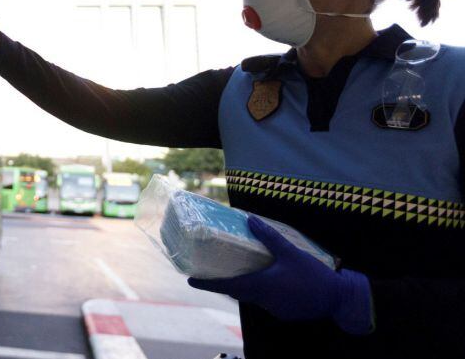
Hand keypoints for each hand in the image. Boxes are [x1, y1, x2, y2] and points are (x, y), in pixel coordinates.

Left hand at [188, 215, 372, 334]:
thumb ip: (269, 236)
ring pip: (251, 297)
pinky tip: (265, 280)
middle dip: (223, 284)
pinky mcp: (283, 311)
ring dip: (243, 286)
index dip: (207, 284)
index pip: (227, 286)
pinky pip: (264, 301)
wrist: (338, 299)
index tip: (190, 280)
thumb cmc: (313, 275)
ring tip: (236, 272)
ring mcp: (273, 308)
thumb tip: (250, 218)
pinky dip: (259, 291)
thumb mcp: (290, 252)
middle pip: (237, 292)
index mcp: (261, 286)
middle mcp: (263, 300)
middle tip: (211, 272)